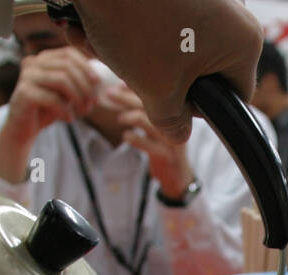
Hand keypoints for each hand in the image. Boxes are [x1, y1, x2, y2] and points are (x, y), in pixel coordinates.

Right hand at [4, 47, 98, 146]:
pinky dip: (65, 110)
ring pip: (61, 80)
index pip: (68, 53)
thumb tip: (100, 80)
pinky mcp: (24, 93)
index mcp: (43, 59)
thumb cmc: (46, 109)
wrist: (23, 129)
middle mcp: (32, 63)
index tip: (97, 82)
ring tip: (84, 111)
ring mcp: (27, 76)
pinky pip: (52, 98)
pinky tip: (69, 119)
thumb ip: (78, 83)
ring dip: (78, 97)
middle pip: (67, 66)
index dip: (85, 66)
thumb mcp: (65, 94)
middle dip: (84, 85)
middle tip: (93, 103)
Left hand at [71, 0, 262, 143]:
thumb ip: (172, 121)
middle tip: (127, 71)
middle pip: (200, 67)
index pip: (232, 95)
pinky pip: (163, 15)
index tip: (168, 101)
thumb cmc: (136, 25)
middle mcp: (234, 14)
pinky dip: (133, 25)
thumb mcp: (156, 89)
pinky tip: (103, 25)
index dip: (198, 108)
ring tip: (103, 45)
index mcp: (244, 43)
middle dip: (156, 75)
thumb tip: (180, 135)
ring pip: (174, 42)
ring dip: (135, 52)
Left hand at [97, 84, 194, 199]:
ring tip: (119, 118)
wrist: (177, 176)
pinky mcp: (166, 157)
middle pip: (152, 103)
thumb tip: (122, 87)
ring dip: (129, 116)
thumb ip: (146, 109)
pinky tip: (126, 136)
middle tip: (109, 93)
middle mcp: (179, 124)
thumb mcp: (159, 126)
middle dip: (127, 97)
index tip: (120, 84)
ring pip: (150, 121)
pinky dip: (134, 138)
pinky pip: (148, 144)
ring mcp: (173, 141)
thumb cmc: (163, 147)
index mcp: (178, 113)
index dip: (137, 87)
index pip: (158, 93)